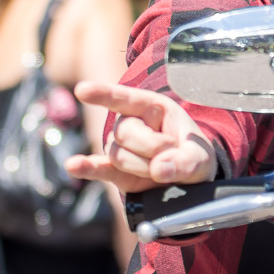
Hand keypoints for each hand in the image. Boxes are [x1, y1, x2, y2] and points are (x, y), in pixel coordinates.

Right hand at [65, 81, 217, 192]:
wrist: (189, 183)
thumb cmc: (193, 158)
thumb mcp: (200, 156)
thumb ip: (184, 162)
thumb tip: (159, 170)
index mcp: (152, 107)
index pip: (124, 98)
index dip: (103, 93)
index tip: (83, 90)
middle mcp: (131, 123)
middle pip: (125, 132)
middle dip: (152, 147)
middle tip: (173, 153)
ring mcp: (120, 147)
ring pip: (119, 156)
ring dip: (143, 167)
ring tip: (162, 169)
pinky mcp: (114, 172)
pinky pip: (98, 168)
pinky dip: (86, 167)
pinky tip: (73, 165)